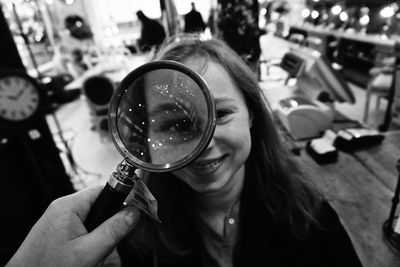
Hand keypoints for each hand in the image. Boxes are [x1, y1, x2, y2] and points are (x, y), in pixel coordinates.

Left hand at [6, 186, 139, 266]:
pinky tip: (85, 258)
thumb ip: (114, 230)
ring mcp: (58, 221)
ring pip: (92, 222)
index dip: (121, 199)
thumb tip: (134, 212)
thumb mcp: (88, 251)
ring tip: (92, 258)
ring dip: (98, 239)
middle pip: (99, 208)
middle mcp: (62, 209)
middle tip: (106, 247)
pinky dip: (88, 244)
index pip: (103, 190)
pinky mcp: (57, 232)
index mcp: (69, 206)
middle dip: (108, 228)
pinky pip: (82, 231)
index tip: (135, 209)